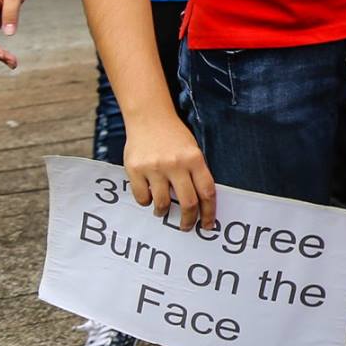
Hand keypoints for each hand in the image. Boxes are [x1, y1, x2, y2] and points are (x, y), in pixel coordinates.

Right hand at [124, 112, 216, 230]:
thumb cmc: (174, 137)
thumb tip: (201, 204)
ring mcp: (155, 168)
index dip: (210, 212)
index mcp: (195, 159)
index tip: (208, 225)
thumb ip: (196, 173)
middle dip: (189, 220)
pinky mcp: (135, 170)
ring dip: (163, 212)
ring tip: (163, 211)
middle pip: (188, 202)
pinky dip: (146, 202)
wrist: (149, 118)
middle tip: (187, 227)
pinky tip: (149, 197)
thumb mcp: (192, 150)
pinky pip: (142, 197)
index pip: (207, 192)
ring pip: (162, 203)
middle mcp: (176, 164)